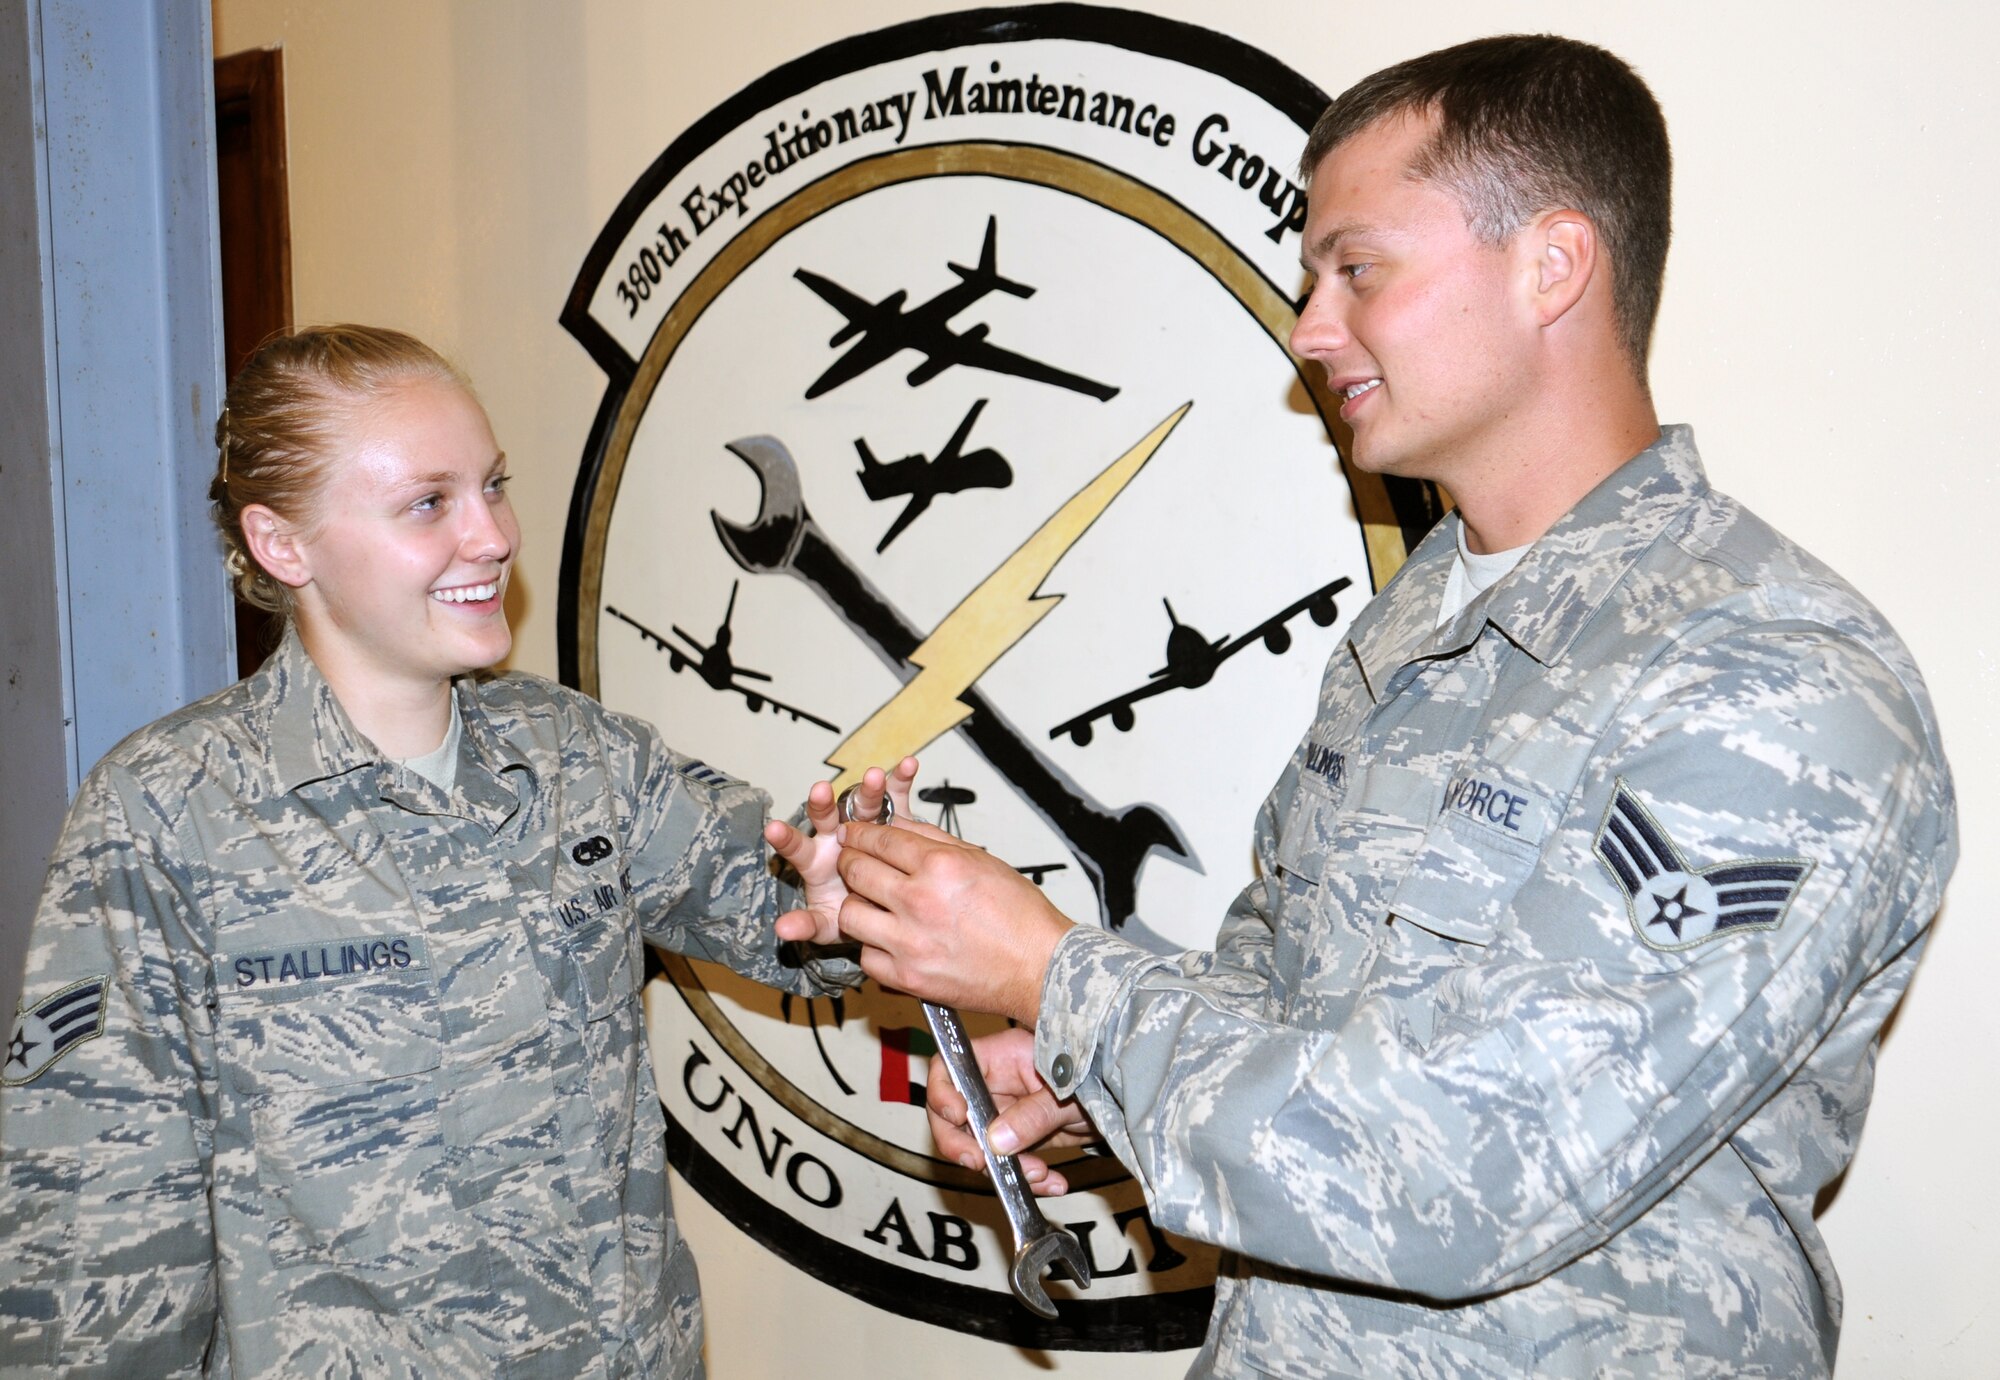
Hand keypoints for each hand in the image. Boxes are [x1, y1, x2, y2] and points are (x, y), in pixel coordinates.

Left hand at [767, 758, 917, 944]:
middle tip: (820, 791)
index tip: (773, 829)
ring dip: (868, 790)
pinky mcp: (891, 820)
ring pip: (862, 804)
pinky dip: (901, 780)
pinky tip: (909, 765)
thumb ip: (806, 924)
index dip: (786, 839)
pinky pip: (896, 798)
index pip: (798, 849)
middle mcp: (837, 838)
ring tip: (875, 776)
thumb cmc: (849, 913)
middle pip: (828, 817)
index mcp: (817, 862)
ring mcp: (863, 825)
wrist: (883, 904)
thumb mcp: (827, 924)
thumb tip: (782, 931)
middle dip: (824, 804)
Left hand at [834, 819, 1072, 1023]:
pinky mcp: (908, 978)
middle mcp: (920, 902)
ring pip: (850, 914)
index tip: (853, 833)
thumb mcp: (982, 860)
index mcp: (941, 867)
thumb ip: (934, 840)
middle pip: (856, 871)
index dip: (859, 832)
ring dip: (855, 904)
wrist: (1040, 968)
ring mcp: (910, 943)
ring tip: (868, 902)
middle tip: (852, 861)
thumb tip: (898, 825)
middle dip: (849, 860)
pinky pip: (866, 956)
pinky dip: (872, 945)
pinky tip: (887, 938)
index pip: (880, 839)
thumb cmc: (1021, 918)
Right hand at [926, 1027, 1098, 1196]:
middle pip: (954, 1115)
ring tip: (1039, 1175)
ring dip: (1004, 1169)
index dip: (942, 1092)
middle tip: (982, 1163)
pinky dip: (1027, 1179)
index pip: (950, 1067)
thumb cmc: (1102, 1076)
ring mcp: (1007, 1112)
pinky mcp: (1022, 1138)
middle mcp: (998, 1084)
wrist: (1127, 1104)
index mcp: (1003, 1056)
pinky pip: (1009, 1163)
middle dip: (965, 1145)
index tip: (957, 1117)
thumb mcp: (1070, 1094)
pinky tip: (1051, 1182)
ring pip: (981, 1147)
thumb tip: (997, 1140)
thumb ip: (1033, 1115)